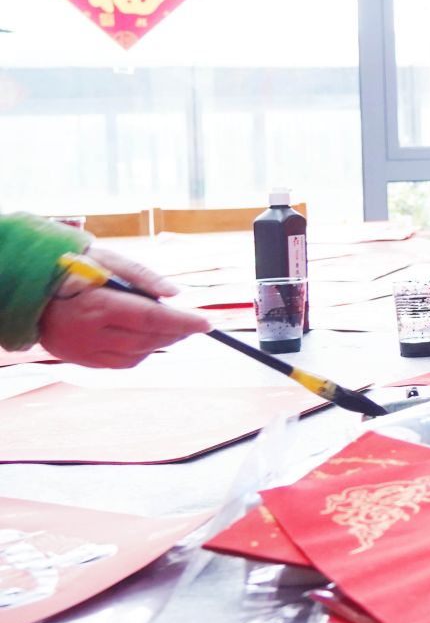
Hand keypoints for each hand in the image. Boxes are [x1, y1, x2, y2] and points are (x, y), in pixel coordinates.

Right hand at [40, 248, 210, 367]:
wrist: (29, 291)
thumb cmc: (72, 268)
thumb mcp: (105, 260)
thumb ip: (142, 276)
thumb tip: (176, 294)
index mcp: (97, 306)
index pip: (151, 318)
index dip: (182, 322)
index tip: (207, 324)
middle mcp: (91, 333)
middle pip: (147, 339)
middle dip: (177, 332)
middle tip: (194, 324)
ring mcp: (84, 351)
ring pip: (137, 355)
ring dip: (161, 343)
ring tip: (173, 328)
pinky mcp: (82, 360)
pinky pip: (122, 363)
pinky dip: (142, 352)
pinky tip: (147, 338)